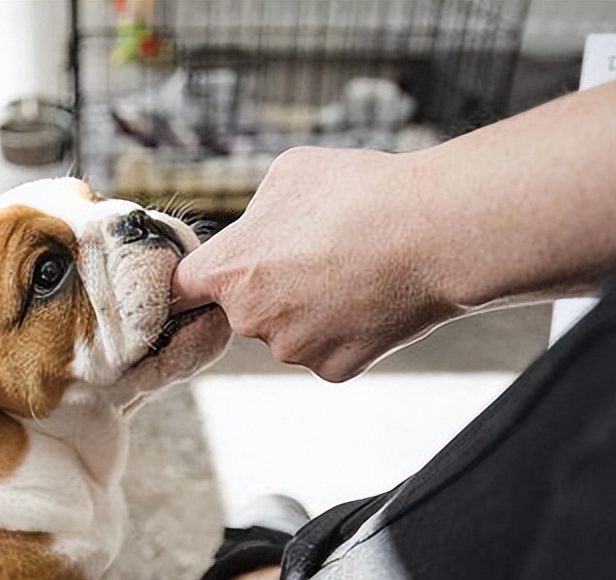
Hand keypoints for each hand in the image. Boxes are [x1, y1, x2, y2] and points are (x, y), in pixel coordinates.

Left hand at [172, 146, 463, 381]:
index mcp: (228, 270)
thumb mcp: (288, 174)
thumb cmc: (360, 193)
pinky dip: (347, 329)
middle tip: (317, 252)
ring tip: (353, 268)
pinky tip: (371, 296)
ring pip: (289, 330)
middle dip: (270, 286)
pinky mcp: (334, 369)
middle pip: (244, 309)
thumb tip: (255, 232)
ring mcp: (294, 349)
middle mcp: (252, 320)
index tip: (211, 276)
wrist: (432, 232)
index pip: (183, 289)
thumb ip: (255, 214)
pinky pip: (329, 349)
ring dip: (310, 308)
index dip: (199, 279)